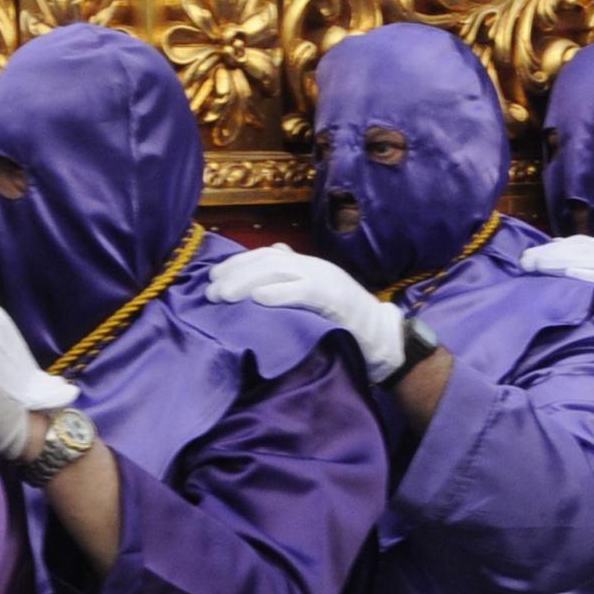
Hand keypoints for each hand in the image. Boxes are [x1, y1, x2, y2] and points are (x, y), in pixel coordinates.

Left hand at [205, 244, 404, 381]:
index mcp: (309, 266)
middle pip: (268, 260)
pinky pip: (304, 291)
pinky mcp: (335, 298)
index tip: (212, 277)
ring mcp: (326, 280)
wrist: (383, 338)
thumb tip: (263, 276)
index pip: (267, 255)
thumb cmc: (346, 323)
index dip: (237, 263)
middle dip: (235, 273)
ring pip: (280, 271)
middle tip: (210, 291)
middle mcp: (315, 267)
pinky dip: (279, 293)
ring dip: (247, 282)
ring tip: (224, 295)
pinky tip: (258, 299)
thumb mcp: (315, 298)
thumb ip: (292, 285)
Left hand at [517, 234, 593, 365]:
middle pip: (582, 250)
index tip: (530, 255)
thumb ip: (586, 266)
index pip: (581, 244)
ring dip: (562, 262)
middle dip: (552, 254)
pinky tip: (568, 275)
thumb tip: (555, 248)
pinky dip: (587, 274)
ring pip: (591, 261)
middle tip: (526, 262)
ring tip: (538, 267)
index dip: (554, 247)